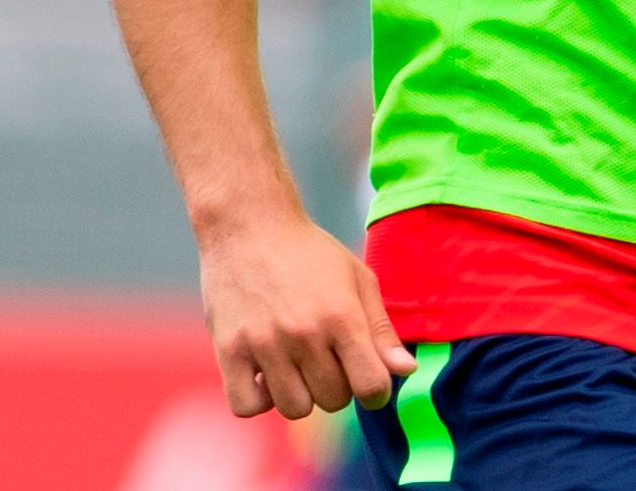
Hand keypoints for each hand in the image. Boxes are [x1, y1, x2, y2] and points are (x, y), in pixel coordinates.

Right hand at [197, 205, 416, 417]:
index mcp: (342, 315)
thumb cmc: (310, 253)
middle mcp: (304, 334)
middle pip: (333, 400)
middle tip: (329, 360)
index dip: (377, 392)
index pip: (370, 385)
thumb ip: (381, 329)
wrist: (250, 227)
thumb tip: (406, 370)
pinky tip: (266, 374)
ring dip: (302, 394)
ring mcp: (264, 345)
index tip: (370, 383)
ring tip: (297, 365)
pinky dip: (260, 399)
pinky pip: (247, 407)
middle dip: (339, 387)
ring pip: (295, 408)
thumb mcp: (357, 279)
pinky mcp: (228, 351)